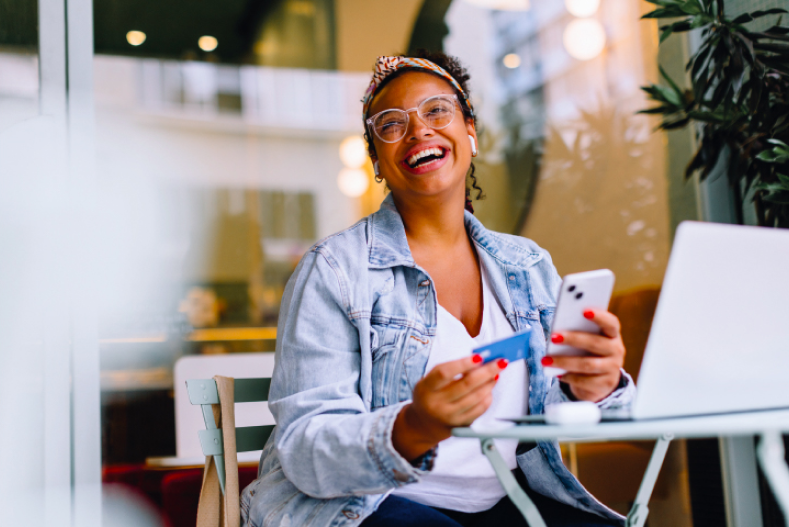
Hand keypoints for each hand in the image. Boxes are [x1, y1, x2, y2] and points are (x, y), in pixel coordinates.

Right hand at [392, 354, 507, 461]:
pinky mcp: (460, 426)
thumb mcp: (431, 381)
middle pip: (466, 385)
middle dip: (486, 371)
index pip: (444, 373)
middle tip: (500, 362)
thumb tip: (479, 360)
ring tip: (496, 374)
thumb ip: (451, 370)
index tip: (479, 357)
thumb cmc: (431, 395)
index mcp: (426, 388)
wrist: (424, 424)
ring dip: (489, 383)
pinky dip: (488, 397)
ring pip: (476, 397)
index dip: (463, 364)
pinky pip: (479, 410)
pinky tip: (489, 389)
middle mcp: (436, 404)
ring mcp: (449, 416)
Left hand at [542, 309, 625, 402]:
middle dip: (572, 339)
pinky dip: (569, 376)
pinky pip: (585, 381)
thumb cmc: (588, 353)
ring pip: (587, 364)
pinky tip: (556, 373)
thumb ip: (578, 332)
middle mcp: (616, 350)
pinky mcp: (605, 384)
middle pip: (595, 343)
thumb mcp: (586, 341)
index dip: (600, 316)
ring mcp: (613, 368)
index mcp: (612, 335)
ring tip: (546, 360)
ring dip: (564, 361)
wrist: (599, 381)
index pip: (611, 323)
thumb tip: (557, 331)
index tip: (584, 310)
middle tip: (553, 337)